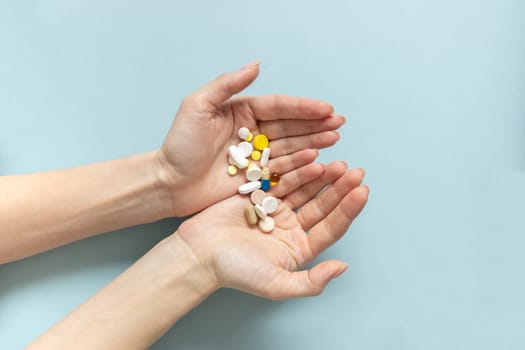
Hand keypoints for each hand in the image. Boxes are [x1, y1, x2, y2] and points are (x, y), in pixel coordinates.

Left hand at [158, 62, 344, 215]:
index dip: (302, 107)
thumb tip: (256, 65)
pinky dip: (300, 166)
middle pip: (289, 126)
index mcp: (242, 112)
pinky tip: (318, 161)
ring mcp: (256, 156)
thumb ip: (227, 85)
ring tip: (334, 139)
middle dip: (315, 124)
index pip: (278, 107)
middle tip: (338, 123)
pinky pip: (282, 170)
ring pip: (290, 147)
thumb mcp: (198, 105)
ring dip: (313, 142)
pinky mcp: (256, 177)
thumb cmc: (180, 144)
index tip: (326, 108)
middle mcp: (253, 132)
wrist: (169, 182)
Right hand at [173, 162, 367, 299]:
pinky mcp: (260, 194)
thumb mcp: (276, 284)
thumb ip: (311, 282)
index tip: (362, 192)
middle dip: (339, 189)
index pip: (331, 227)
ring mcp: (277, 209)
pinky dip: (296, 169)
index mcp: (300, 248)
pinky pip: (283, 179)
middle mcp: (291, 228)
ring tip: (336, 163)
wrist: (199, 253)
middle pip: (322, 205)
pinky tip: (310, 159)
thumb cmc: (235, 271)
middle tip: (355, 172)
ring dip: (321, 177)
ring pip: (305, 189)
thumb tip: (342, 267)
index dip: (348, 210)